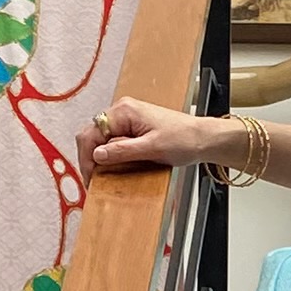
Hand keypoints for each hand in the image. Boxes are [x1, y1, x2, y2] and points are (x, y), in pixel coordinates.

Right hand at [81, 94, 219, 176]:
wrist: (203, 138)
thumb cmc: (184, 138)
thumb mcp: (152, 149)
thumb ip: (122, 151)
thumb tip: (97, 154)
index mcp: (124, 110)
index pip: (90, 133)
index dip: (87, 158)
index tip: (91, 177)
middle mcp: (122, 110)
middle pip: (93, 135)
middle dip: (91, 158)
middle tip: (95, 180)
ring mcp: (127, 119)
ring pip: (102, 139)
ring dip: (101, 158)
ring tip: (105, 176)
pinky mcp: (133, 128)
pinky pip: (113, 141)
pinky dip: (112, 155)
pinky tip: (116, 167)